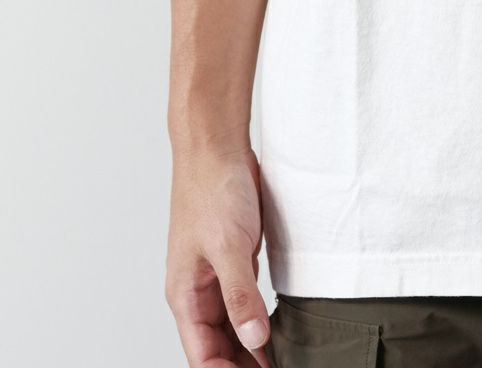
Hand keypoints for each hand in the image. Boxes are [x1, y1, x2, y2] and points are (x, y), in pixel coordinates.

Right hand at [165, 142, 271, 367]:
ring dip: (251, 349)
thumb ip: (240, 294)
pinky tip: (278, 333)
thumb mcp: (228, 246)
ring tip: (283, 363)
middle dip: (241, 366)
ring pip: (232, 328)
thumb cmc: (213, 192)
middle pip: (217, 347)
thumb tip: (253, 341)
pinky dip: (258, 322)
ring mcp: (217, 277)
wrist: (218, 149)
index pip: (202, 355)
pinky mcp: (236, 261)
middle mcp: (198, 293)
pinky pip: (244, 303)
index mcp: (186, 296)